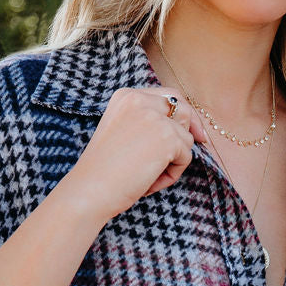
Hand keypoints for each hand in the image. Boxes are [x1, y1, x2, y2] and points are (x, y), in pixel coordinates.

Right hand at [67, 85, 208, 226]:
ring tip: (149, 176)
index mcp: (127, 96)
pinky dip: (172, 174)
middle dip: (189, 133)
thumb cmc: (104, 171)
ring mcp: (155, 117)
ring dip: (174, 161)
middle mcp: (141, 100)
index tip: (194, 132)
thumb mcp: (122, 134)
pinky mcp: (167, 137)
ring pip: (186, 138)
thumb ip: (146, 124)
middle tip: (183, 156)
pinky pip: (186, 157)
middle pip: (183, 110)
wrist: (91, 188)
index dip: (183, 114)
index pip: (168, 97)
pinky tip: (150, 182)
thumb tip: (186, 130)